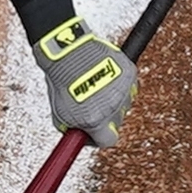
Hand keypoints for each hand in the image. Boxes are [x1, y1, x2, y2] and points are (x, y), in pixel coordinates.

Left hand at [32, 17, 135, 146]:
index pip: (108, 141)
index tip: (92, 132)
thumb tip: (80, 140)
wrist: (67, 51)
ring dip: (112, 99)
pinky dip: (119, 84)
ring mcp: (124, 89)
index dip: (99, 138)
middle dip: (104, 116)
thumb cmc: (62, 80)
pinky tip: (103, 77)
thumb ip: (73, 129)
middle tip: (90, 104)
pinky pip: (129, 86)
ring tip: (94, 85)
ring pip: (124, 104)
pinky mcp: (130, 73)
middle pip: (116, 122)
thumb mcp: (61, 113)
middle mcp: (113, 106)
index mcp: (94, 119)